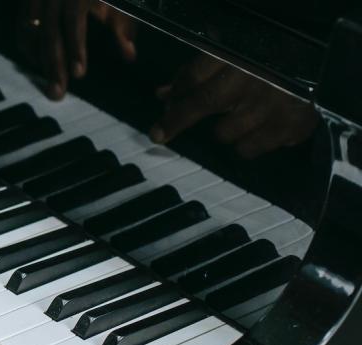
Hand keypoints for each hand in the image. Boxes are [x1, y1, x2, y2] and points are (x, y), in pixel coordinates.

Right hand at [19, 0, 137, 99]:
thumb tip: (129, 55)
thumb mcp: (118, 1)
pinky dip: (25, 41)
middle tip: (57, 91)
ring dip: (37, 57)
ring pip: (32, 28)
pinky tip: (31, 58)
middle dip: (53, 63)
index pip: (73, 20)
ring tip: (45, 80)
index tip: (79, 72)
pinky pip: (21, 21)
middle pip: (49, 30)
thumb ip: (123, 25)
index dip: (75, 47)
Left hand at [150, 55, 318, 158]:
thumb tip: (163, 96)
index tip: (158, 130)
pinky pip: (255, 148)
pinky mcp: (293, 126)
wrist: (323, 66)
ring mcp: (275, 105)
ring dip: (226, 131)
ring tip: (239, 119)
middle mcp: (255, 80)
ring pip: (228, 135)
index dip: (172, 108)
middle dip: (186, 119)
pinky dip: (252, 143)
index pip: (193, 82)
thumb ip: (194, 76)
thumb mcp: (230, 59)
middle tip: (177, 126)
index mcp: (238, 58)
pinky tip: (260, 129)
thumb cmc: (269, 63)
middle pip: (208, 105)